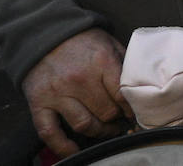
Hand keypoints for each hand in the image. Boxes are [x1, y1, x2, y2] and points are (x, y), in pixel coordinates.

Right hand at [22, 28, 132, 155]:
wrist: (44, 33)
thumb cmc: (81, 40)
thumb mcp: (109, 43)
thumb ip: (124, 63)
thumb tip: (143, 83)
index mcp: (101, 62)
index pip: (123, 95)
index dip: (133, 108)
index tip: (137, 113)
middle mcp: (79, 79)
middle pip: (106, 112)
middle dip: (118, 120)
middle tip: (122, 121)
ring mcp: (58, 93)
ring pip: (84, 125)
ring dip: (99, 132)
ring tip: (107, 130)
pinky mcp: (40, 103)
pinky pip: (50, 132)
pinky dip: (63, 146)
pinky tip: (75, 149)